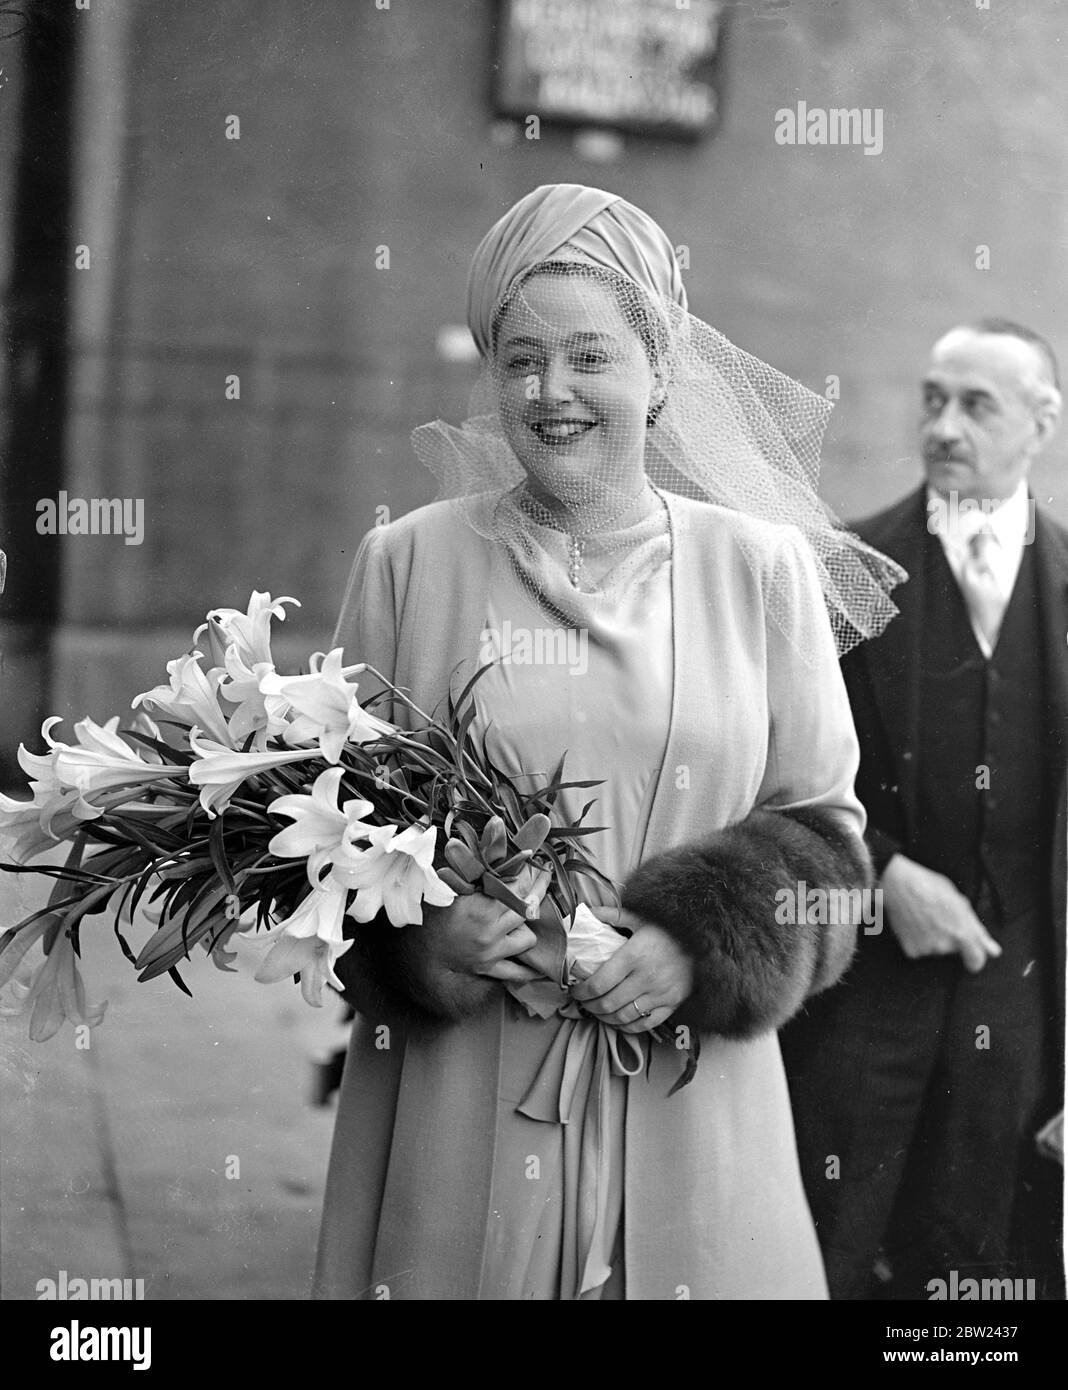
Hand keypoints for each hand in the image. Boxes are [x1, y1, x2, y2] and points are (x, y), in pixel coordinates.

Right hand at [425, 865, 549, 985]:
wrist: (425, 948)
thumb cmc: (439, 914)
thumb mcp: (455, 887)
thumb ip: (475, 866)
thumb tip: (494, 834)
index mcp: (480, 907)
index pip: (515, 888)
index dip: (530, 875)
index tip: (540, 867)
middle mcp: (489, 930)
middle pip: (526, 909)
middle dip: (538, 892)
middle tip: (544, 880)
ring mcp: (491, 951)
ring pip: (528, 938)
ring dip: (526, 927)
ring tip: (520, 919)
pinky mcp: (489, 968)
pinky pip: (517, 972)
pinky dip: (529, 970)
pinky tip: (539, 967)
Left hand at [569, 906, 693, 1033]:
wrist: (706, 940)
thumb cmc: (669, 928)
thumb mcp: (641, 918)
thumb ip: (612, 915)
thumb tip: (585, 911)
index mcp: (634, 956)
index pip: (598, 984)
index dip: (581, 992)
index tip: (574, 990)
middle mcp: (646, 978)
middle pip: (607, 1003)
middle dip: (589, 1006)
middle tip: (582, 1002)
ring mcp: (660, 994)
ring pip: (623, 1016)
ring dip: (604, 1018)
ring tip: (596, 1011)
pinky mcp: (672, 1004)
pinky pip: (644, 1024)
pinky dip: (626, 1026)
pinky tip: (617, 1020)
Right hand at [881, 854, 1001, 972]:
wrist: (898, 884)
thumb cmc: (931, 886)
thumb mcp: (960, 903)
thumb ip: (978, 931)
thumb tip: (994, 951)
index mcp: (962, 933)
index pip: (976, 961)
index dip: (975, 959)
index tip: (971, 956)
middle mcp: (945, 945)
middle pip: (953, 950)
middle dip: (949, 938)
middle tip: (939, 918)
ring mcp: (927, 949)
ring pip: (936, 950)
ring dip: (933, 938)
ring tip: (924, 917)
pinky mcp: (911, 950)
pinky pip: (920, 950)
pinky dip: (918, 940)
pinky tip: (913, 924)